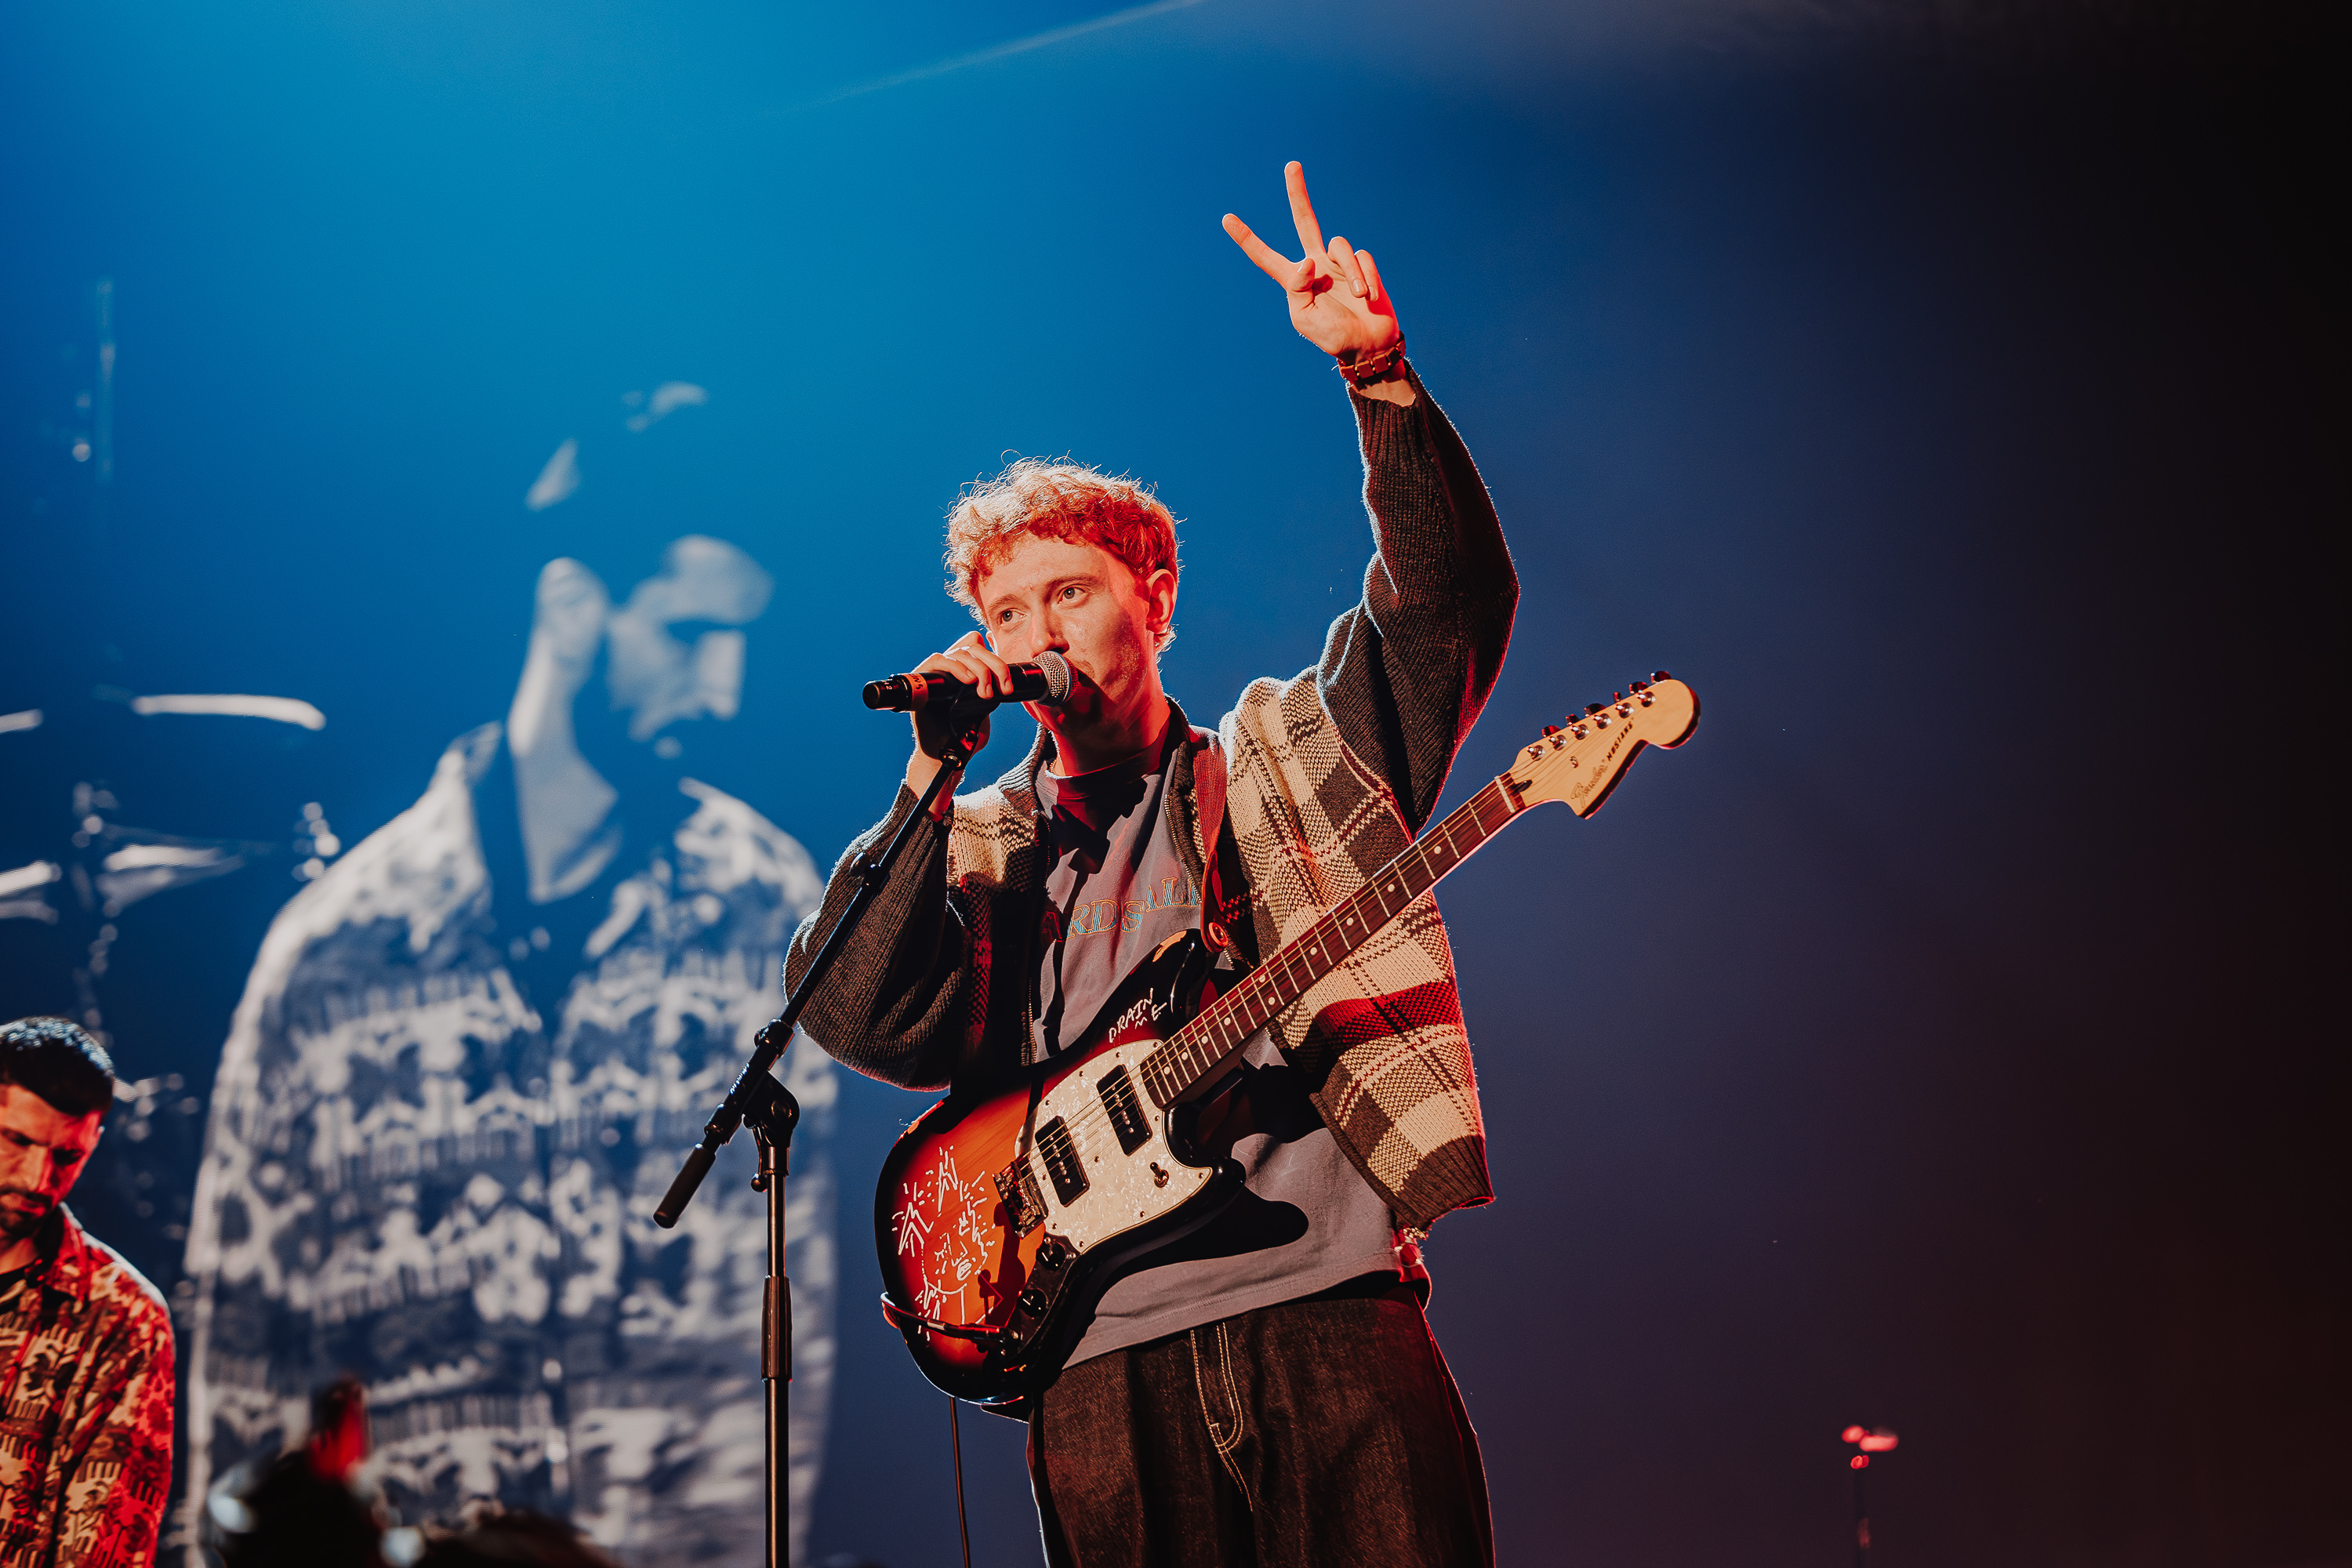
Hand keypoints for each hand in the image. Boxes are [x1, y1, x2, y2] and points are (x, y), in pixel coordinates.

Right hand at [904, 632, 1005, 792]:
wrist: (943, 754)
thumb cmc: (962, 736)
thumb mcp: (983, 711)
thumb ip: (990, 694)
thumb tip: (1002, 680)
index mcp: (966, 671)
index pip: (980, 647)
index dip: (996, 659)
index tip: (1007, 686)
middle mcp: (951, 667)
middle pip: (974, 647)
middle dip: (994, 666)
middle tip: (1003, 689)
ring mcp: (936, 671)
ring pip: (960, 652)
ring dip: (979, 670)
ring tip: (985, 693)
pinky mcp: (922, 678)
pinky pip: (938, 660)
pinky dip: (956, 667)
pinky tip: (968, 681)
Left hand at [1223, 162, 1401, 361]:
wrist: (1368, 346)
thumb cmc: (1333, 336)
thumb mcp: (1304, 318)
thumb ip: (1297, 289)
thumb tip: (1306, 260)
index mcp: (1294, 281)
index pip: (1265, 256)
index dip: (1247, 239)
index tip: (1226, 219)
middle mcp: (1316, 265)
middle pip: (1305, 221)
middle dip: (1298, 193)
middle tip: (1291, 165)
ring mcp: (1339, 263)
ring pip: (1341, 246)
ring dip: (1351, 274)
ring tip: (1358, 297)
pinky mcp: (1362, 264)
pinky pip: (1362, 257)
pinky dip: (1366, 278)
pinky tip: (1368, 298)